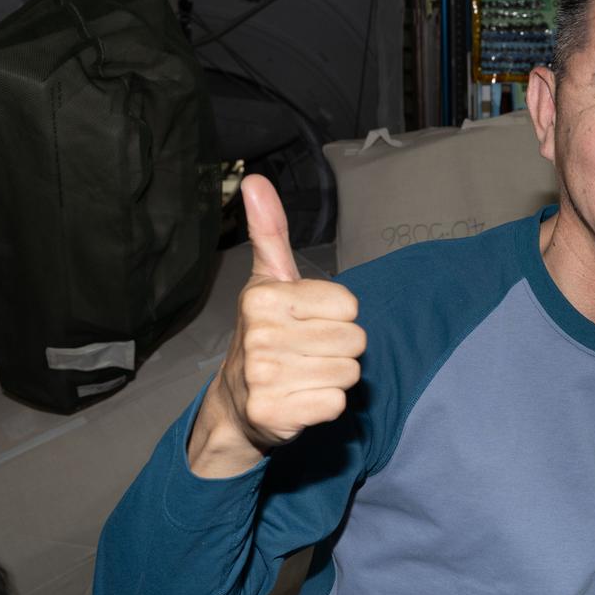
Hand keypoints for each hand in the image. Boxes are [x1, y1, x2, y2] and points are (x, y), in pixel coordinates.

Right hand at [188, 176, 365, 477]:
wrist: (238, 402)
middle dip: (339, 348)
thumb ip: (270, 231)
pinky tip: (301, 399)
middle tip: (307, 352)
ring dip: (334, 377)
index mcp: (264, 298)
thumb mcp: (269, 280)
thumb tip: (254, 180)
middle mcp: (260, 337)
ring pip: (349, 374)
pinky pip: (336, 405)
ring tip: (303, 374)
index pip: (350, 306)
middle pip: (355, 340)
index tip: (307, 322)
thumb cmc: (266, 333)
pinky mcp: (274, 414)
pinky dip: (325, 405)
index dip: (337, 316)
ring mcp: (264, 379)